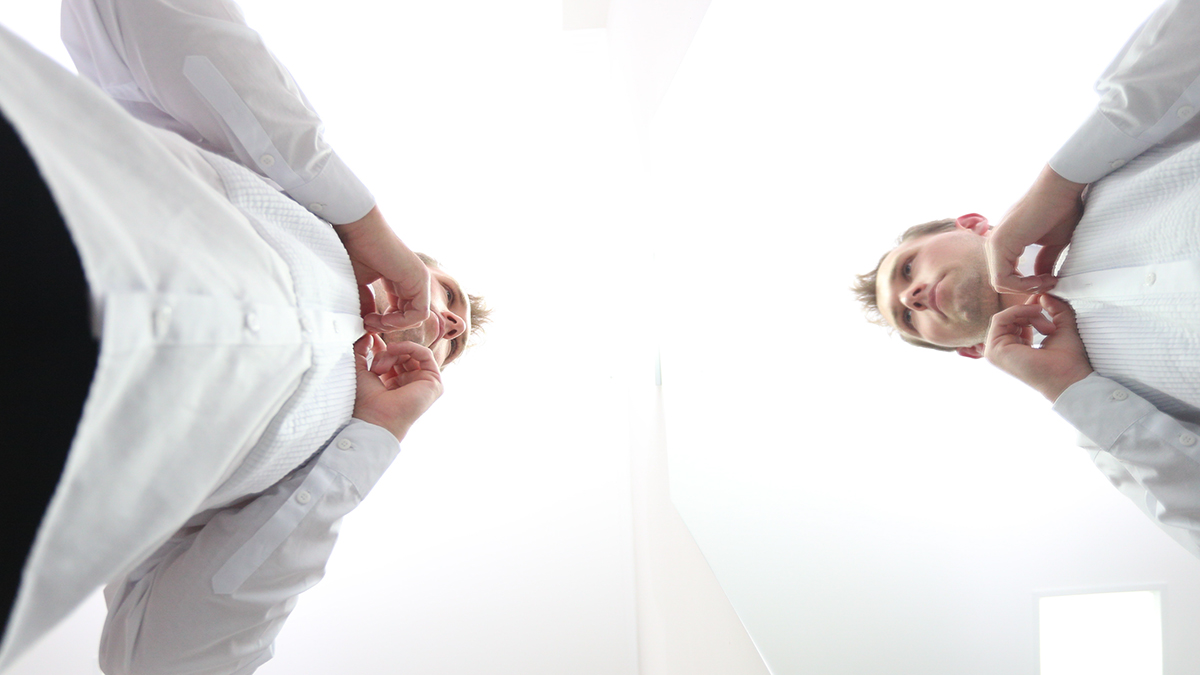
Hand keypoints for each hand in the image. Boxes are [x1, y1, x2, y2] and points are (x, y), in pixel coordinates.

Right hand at [335, 206, 430, 331]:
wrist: (358, 229)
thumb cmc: (355, 250)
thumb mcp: (360, 285)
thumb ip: (366, 305)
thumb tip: (367, 327)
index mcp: (401, 281)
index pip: (401, 312)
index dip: (384, 323)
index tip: (364, 322)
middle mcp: (413, 281)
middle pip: (409, 317)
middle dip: (388, 327)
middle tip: (367, 324)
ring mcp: (419, 280)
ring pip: (415, 318)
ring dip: (393, 326)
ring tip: (372, 321)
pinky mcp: (420, 280)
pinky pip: (420, 313)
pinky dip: (402, 322)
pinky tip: (383, 319)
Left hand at [353, 334, 443, 440]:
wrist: (376, 419)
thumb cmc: (367, 403)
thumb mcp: (359, 371)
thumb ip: (361, 352)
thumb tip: (367, 335)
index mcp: (394, 383)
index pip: (393, 358)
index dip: (382, 348)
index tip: (370, 338)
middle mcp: (409, 383)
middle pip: (401, 355)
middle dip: (385, 354)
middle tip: (374, 367)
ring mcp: (422, 383)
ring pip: (411, 354)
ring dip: (394, 354)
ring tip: (380, 367)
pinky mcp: (434, 383)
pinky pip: (425, 355)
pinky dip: (410, 347)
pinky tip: (394, 349)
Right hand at [984, 294, 1092, 401]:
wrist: (1069, 377)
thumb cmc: (1068, 361)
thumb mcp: (1063, 325)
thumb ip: (1055, 308)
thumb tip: (1043, 294)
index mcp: (1017, 346)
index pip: (1015, 320)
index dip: (1030, 309)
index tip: (1046, 304)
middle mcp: (1004, 350)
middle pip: (1010, 317)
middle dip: (1032, 313)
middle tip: (1051, 324)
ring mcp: (997, 352)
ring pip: (1006, 317)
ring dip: (1029, 314)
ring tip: (1048, 327)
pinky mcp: (994, 350)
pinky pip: (1000, 319)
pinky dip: (1019, 311)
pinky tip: (1036, 314)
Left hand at [985, 164, 1086, 293]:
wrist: (1061, 189)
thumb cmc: (1061, 210)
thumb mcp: (1053, 243)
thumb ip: (1044, 260)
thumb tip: (1044, 279)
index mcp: (1005, 243)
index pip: (1007, 276)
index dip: (1029, 286)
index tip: (1052, 281)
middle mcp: (995, 244)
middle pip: (1002, 283)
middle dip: (1027, 289)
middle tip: (1052, 283)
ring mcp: (994, 243)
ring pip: (1000, 284)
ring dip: (1026, 289)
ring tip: (1049, 280)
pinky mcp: (999, 244)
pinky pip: (1001, 279)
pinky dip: (1022, 285)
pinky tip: (1042, 279)